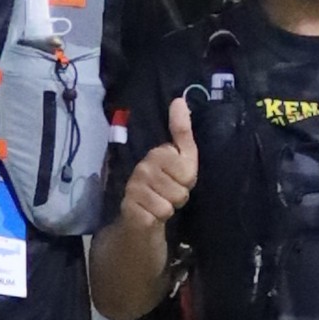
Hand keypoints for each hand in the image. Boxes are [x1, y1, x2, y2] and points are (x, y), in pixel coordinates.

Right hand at [118, 95, 199, 235]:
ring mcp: (134, 188)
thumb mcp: (180, 160)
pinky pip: (162, 213)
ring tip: (158, 203)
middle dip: (180, 195)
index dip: (187, 180)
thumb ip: (181, 131)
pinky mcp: (131, 208)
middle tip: (166, 194)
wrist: (137, 219)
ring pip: (173, 201)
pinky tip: (150, 214)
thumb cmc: (163, 186)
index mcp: (155, 154)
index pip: (188, 170)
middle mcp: (142, 168)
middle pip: (182, 188)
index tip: (176, 180)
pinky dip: (160, 218)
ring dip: (170, 207)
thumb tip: (179, 100)